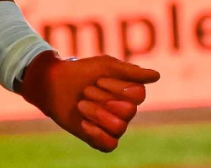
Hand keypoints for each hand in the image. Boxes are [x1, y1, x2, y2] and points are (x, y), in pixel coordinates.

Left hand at [19, 51, 158, 151]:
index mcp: (130, 92)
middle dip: (103, 99)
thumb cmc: (81, 72)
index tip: (98, 79)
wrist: (53, 84)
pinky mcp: (99, 138)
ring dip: (96, 113)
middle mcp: (125, 110)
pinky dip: (97, 134)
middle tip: (86, 91)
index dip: (117, 89)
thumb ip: (131, 72)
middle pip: (129, 112)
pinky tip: (84, 124)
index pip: (138, 96)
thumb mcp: (105, 65)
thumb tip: (157, 76)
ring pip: (119, 127)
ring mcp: (113, 125)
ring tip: (81, 104)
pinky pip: (110, 144)